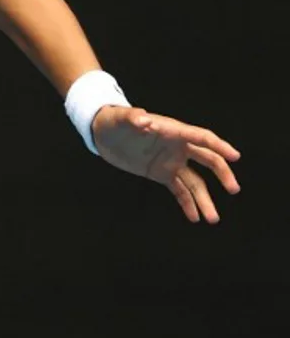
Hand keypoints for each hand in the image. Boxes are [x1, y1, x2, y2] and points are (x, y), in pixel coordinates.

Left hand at [92, 106, 240, 222]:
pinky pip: (179, 190)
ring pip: (195, 182)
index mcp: (172, 131)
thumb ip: (132, 118)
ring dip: (204, 199)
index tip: (235, 156)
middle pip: (207, 160)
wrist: (103, 132)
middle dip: (222, 173)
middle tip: (234, 189)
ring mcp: (170, 161)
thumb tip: (142, 119)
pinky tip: (195, 218)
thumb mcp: (120, 118)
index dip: (218, 146)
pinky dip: (187, 204)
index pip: (201, 137)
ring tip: (213, 219)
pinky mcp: (160, 173)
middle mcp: (177, 147)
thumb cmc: (114, 120)